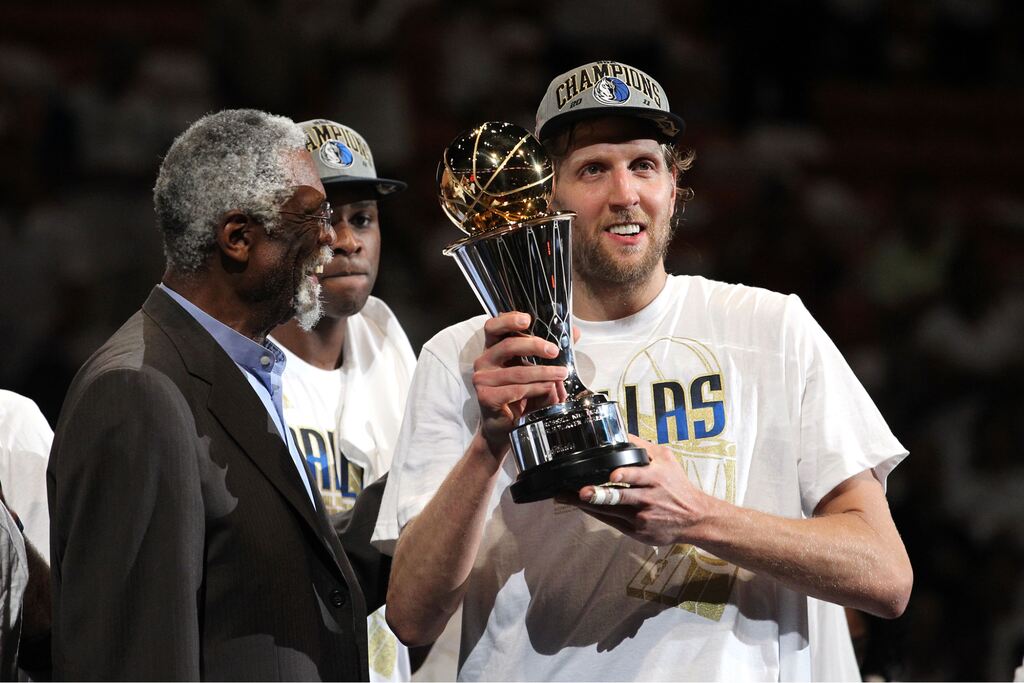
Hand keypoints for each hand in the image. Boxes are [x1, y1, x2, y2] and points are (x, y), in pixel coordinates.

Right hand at [473, 312, 567, 457]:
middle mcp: (483, 361)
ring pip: (517, 371)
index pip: (494, 327)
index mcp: (493, 349)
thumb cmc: (520, 395)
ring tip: (561, 374)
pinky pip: (516, 390)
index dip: (508, 320)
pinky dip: (536, 388)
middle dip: (534, 345)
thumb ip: (549, 349)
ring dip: (543, 372)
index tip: (527, 320)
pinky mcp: (486, 397)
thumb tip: (573, 332)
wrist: (505, 427)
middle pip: (507, 345)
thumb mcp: (535, 368)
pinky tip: (548, 388)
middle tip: (554, 351)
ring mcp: (482, 379)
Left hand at [559, 435, 715, 546]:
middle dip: (599, 494)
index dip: (624, 475)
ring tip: (566, 497)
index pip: (638, 475)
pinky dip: (596, 512)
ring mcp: (641, 517)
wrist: (694, 518)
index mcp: (656, 477)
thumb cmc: (677, 485)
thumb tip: (620, 432)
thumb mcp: (666, 459)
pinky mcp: (636, 531)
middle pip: (620, 496)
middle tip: (581, 491)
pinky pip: (611, 521)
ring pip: (611, 510)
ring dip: (587, 504)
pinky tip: (581, 506)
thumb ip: (642, 446)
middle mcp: (648, 498)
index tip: (611, 475)